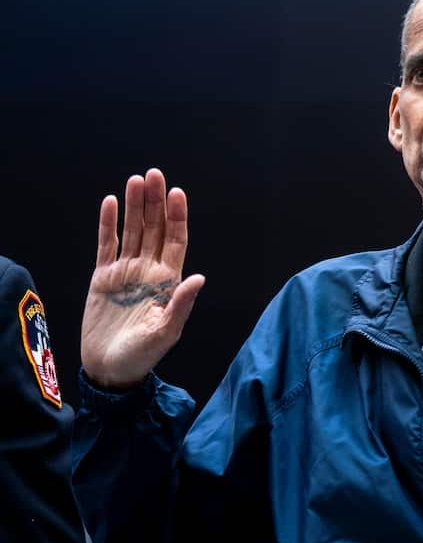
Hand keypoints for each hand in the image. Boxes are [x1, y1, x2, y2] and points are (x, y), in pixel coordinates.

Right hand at [81, 168, 204, 387]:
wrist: (111, 368)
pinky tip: (110, 202)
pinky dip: (108, 224)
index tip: (177, 192)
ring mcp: (126, 272)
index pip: (176, 240)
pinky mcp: (103, 277)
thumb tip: (198, 278)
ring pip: (132, 231)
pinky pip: (107, 244)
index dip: (177, 216)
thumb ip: (181, 304)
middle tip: (154, 174)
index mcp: (169, 280)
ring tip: (136, 180)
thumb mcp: (166, 331)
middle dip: (155, 201)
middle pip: (155, 228)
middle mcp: (149, 270)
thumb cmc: (143, 355)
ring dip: (134, 206)